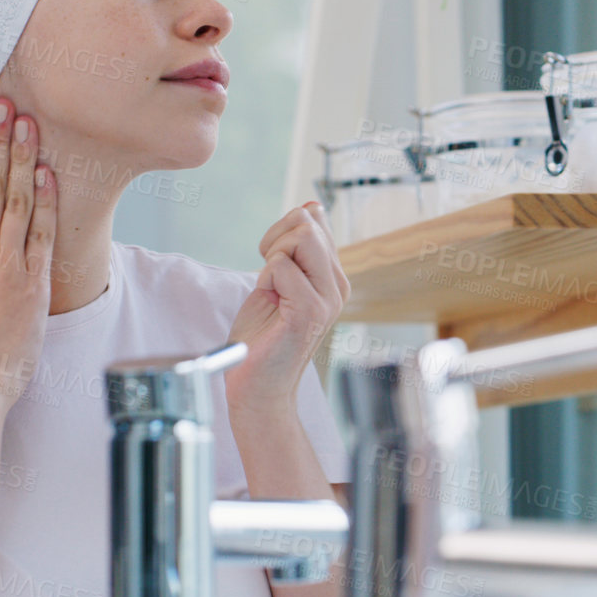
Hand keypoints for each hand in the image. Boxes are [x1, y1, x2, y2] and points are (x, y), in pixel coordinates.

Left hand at [223, 201, 349, 410]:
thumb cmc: (263, 339)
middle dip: (274, 238)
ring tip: (270, 289)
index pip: (314, 220)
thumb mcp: (279, 281)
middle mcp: (337, 286)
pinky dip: (265, 278)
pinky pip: (282, 267)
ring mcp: (327, 299)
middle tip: (267, 274)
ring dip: (271, 258)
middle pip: (307, 222)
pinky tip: (269, 301)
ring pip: (300, 237)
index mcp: (333, 276)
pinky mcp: (309, 312)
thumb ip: (296, 248)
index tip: (273, 260)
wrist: (258, 388)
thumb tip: (312, 207)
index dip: (283, 230)